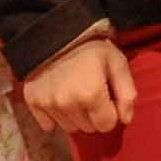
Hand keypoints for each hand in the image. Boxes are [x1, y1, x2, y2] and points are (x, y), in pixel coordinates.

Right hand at [21, 38, 135, 132]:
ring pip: (70, 127)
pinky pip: (49, 125)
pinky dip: (56, 116)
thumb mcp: (118, 63)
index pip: (107, 125)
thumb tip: (126, 120)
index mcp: (91, 94)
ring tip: (77, 92)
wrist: (57, 32)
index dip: (112, 112)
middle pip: (88, 128)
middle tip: (92, 91)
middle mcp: (67, 103)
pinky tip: (61, 97)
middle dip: (94, 114)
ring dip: (77, 116)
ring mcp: (48, 104)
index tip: (108, 96)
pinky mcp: (33, 103)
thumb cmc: (93, 48)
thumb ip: (127, 94)